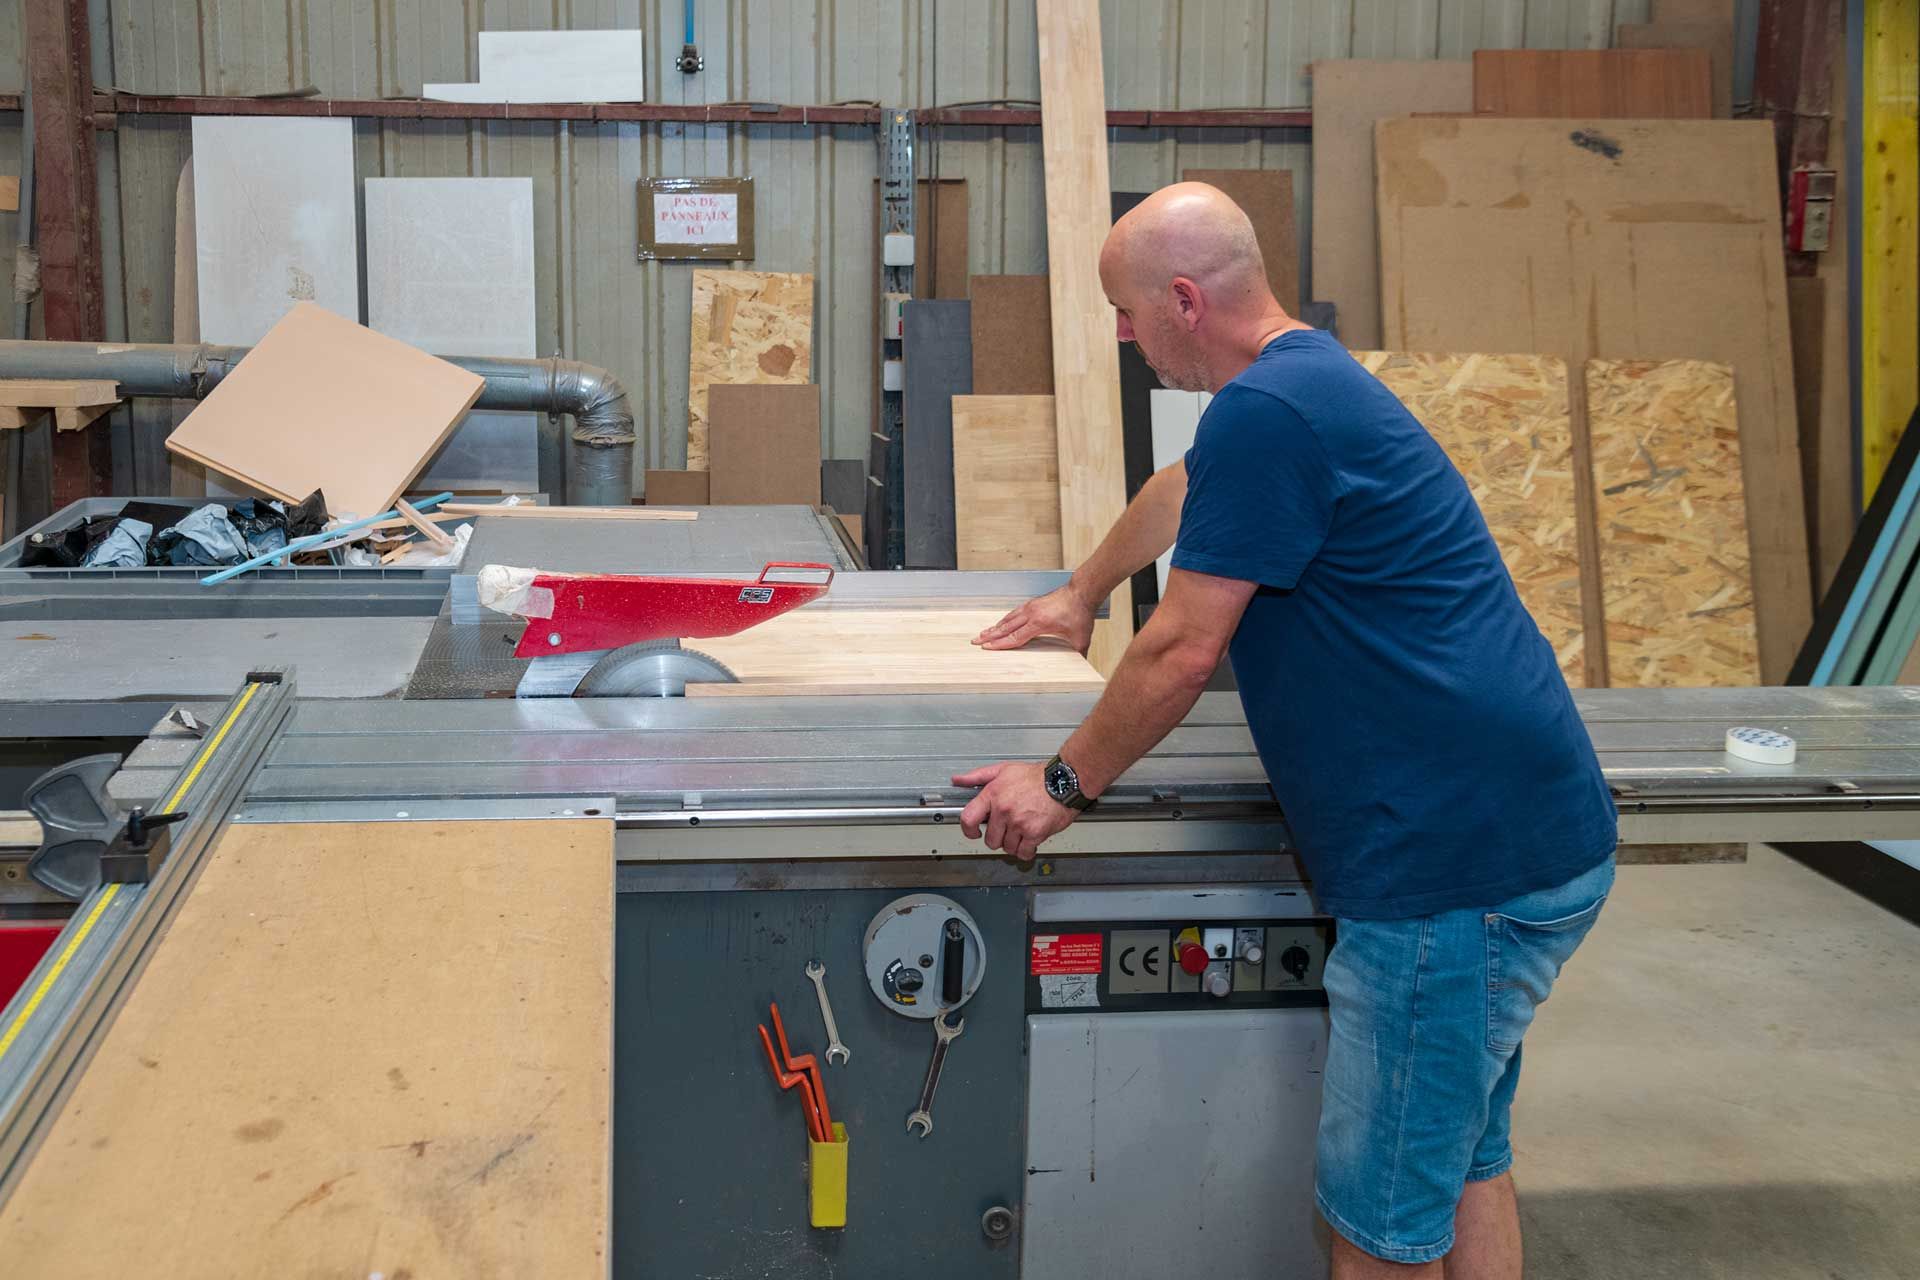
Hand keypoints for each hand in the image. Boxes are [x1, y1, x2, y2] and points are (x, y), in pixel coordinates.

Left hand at [951, 762, 1079, 862]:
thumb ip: (978, 776)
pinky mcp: (1034, 833)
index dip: (968, 831)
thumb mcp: (1004, 770)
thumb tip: (958, 780)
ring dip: (1013, 843)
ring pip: (1007, 848)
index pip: (968, 819)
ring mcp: (1018, 823)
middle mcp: (1004, 810)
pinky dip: (1026, 850)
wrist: (1063, 782)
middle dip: (998, 837)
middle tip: (1007, 829)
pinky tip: (1029, 841)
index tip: (973, 833)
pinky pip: (1024, 852)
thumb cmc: (1037, 776)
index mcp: (993, 795)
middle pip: (990, 840)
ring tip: (1021, 831)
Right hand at [972, 584, 1095, 654]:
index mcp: (1039, 623)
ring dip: (995, 627)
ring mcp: (1031, 607)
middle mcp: (1031, 614)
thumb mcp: (1081, 637)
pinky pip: (1014, 613)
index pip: (1015, 637)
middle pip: (1005, 627)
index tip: (988, 647)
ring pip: (1008, 619)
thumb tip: (1081, 665)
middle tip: (976, 640)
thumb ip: (1079, 653)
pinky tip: (1001, 623)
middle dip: (990, 636)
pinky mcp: (1033, 603)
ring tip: (984, 633)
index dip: (1000, 644)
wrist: (1082, 591)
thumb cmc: (1080, 613)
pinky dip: (1005, 619)